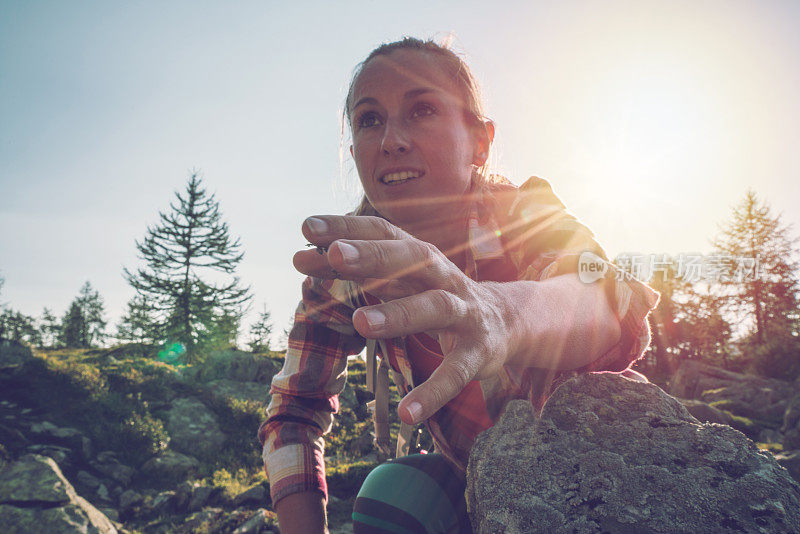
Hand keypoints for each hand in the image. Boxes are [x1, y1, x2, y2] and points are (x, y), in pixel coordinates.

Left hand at [293, 215, 519, 424]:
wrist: (506, 320)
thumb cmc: (436, 292)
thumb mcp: (401, 277)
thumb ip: (356, 268)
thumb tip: (301, 256)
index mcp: (420, 257)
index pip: (383, 233)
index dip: (348, 229)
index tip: (306, 228)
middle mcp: (443, 278)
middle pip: (411, 260)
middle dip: (373, 257)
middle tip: (333, 255)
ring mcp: (463, 314)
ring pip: (434, 307)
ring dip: (399, 314)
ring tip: (360, 322)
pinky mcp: (478, 352)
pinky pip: (456, 372)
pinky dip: (433, 392)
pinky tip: (407, 413)